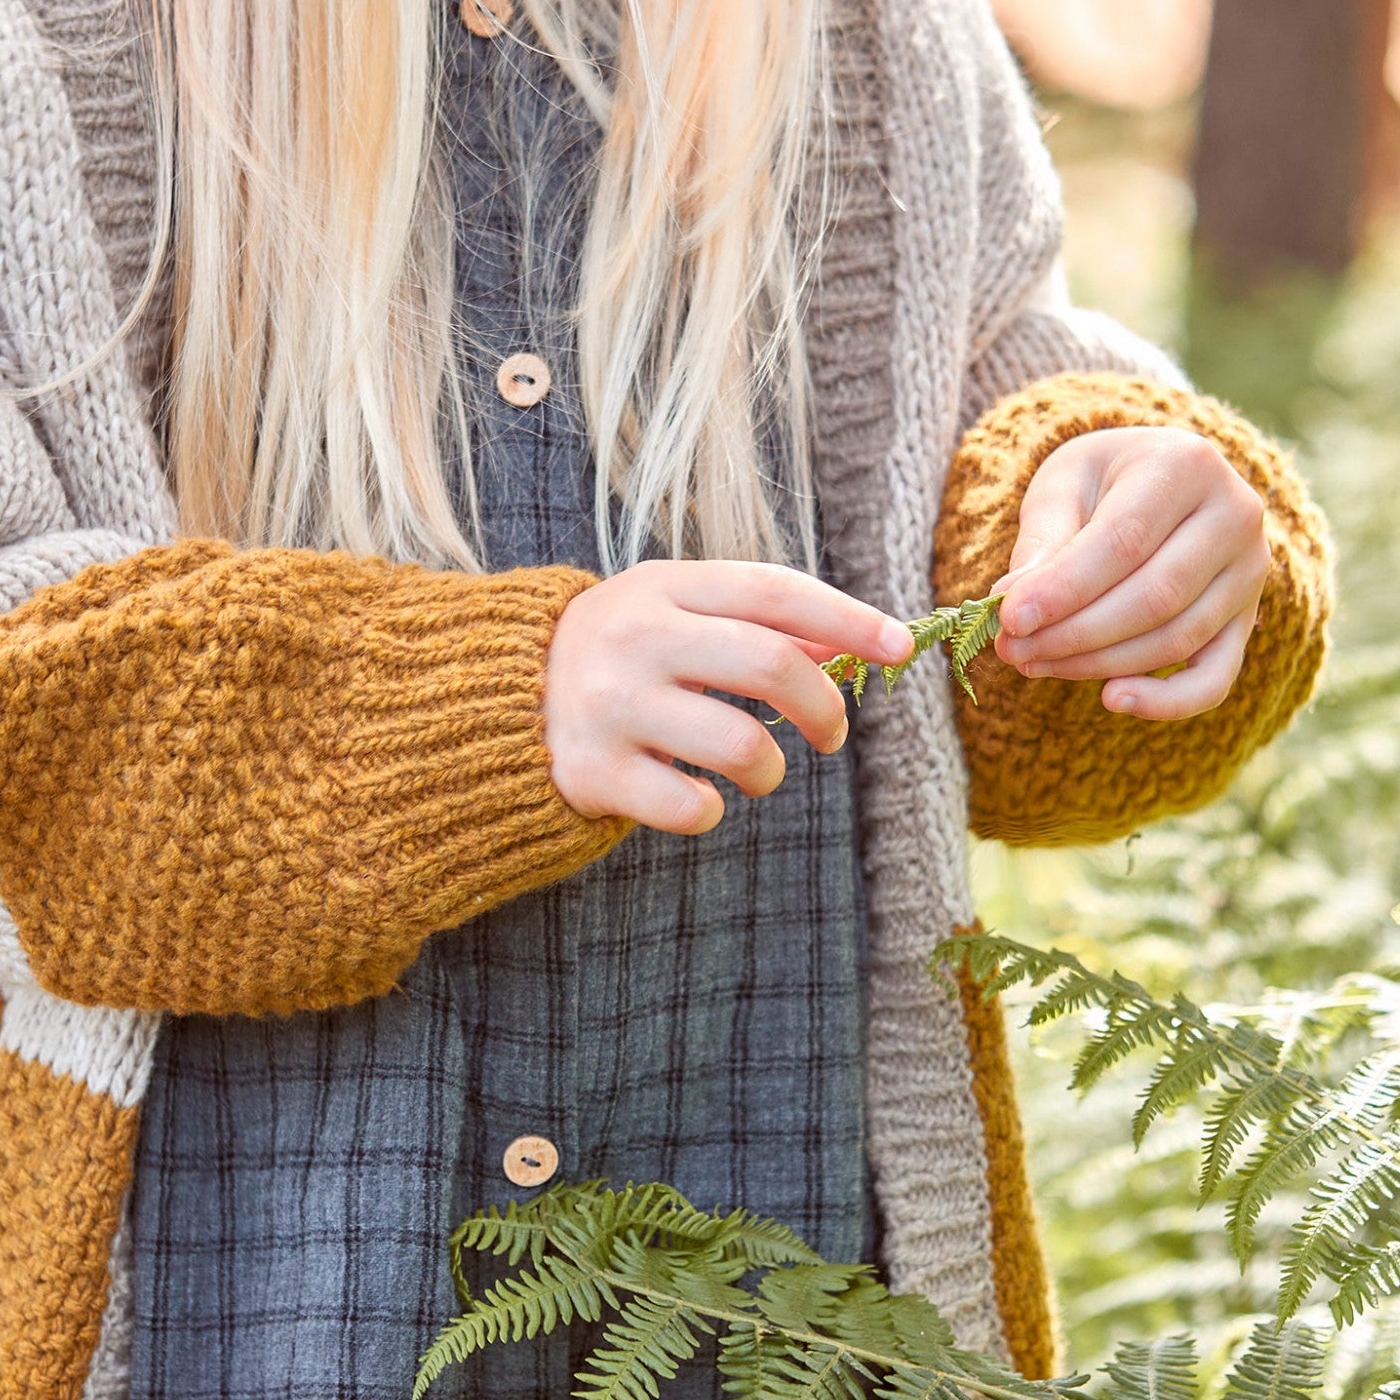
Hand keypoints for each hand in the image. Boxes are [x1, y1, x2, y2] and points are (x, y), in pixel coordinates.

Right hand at [545, 562, 910, 835]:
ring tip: (760, 774)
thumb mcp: (677, 614)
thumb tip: (861, 638)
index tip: (902, 647)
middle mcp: (636, 638)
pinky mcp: (591, 771)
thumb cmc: (620, 654)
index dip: (848, 618)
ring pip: (740, 747)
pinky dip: (711, 812)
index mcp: (664, 588)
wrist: (497, 701)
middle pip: (769, 665)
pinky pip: (690, 807)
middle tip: (832, 736)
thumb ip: (760, 622)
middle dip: (823, 707)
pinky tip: (696, 798)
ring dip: (772, 771)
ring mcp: (611, 705)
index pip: (774, 591)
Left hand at [992, 427, 1269, 719]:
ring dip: (1100, 663)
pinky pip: (1215, 677)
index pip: (1124, 541)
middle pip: (1154, 596)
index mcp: (1186, 465)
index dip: (1065, 588)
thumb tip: (1013, 604)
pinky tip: (1112, 699)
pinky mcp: (1246, 619)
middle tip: (1012, 649)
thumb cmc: (1105, 479)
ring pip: (1176, 638)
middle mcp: (1235, 517)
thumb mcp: (1064, 483)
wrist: (1160, 480)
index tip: (1010, 618)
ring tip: (1035, 663)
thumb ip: (1042, 540)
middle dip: (1075, 633)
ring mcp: (1250, 572)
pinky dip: (1167, 701)